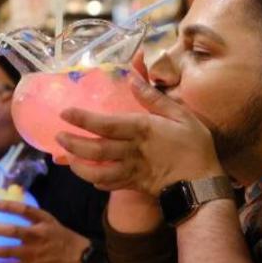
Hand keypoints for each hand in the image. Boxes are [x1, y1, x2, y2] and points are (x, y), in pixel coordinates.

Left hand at [0, 200, 90, 262]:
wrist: (79, 258)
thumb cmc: (62, 237)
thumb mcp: (50, 221)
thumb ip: (33, 215)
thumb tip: (15, 199)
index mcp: (43, 221)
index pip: (23, 210)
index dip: (6, 206)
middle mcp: (37, 236)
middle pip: (12, 231)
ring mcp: (33, 253)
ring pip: (7, 252)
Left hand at [56, 75, 223, 196]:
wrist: (203, 183)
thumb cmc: (195, 145)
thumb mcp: (180, 114)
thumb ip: (153, 97)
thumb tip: (132, 76)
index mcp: (141, 130)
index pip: (105, 124)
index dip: (82, 119)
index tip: (64, 113)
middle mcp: (131, 151)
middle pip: (94, 150)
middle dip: (72, 144)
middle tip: (58, 136)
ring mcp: (131, 171)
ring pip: (96, 173)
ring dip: (78, 167)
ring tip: (67, 159)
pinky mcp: (134, 185)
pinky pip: (110, 185)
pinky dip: (96, 182)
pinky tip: (90, 177)